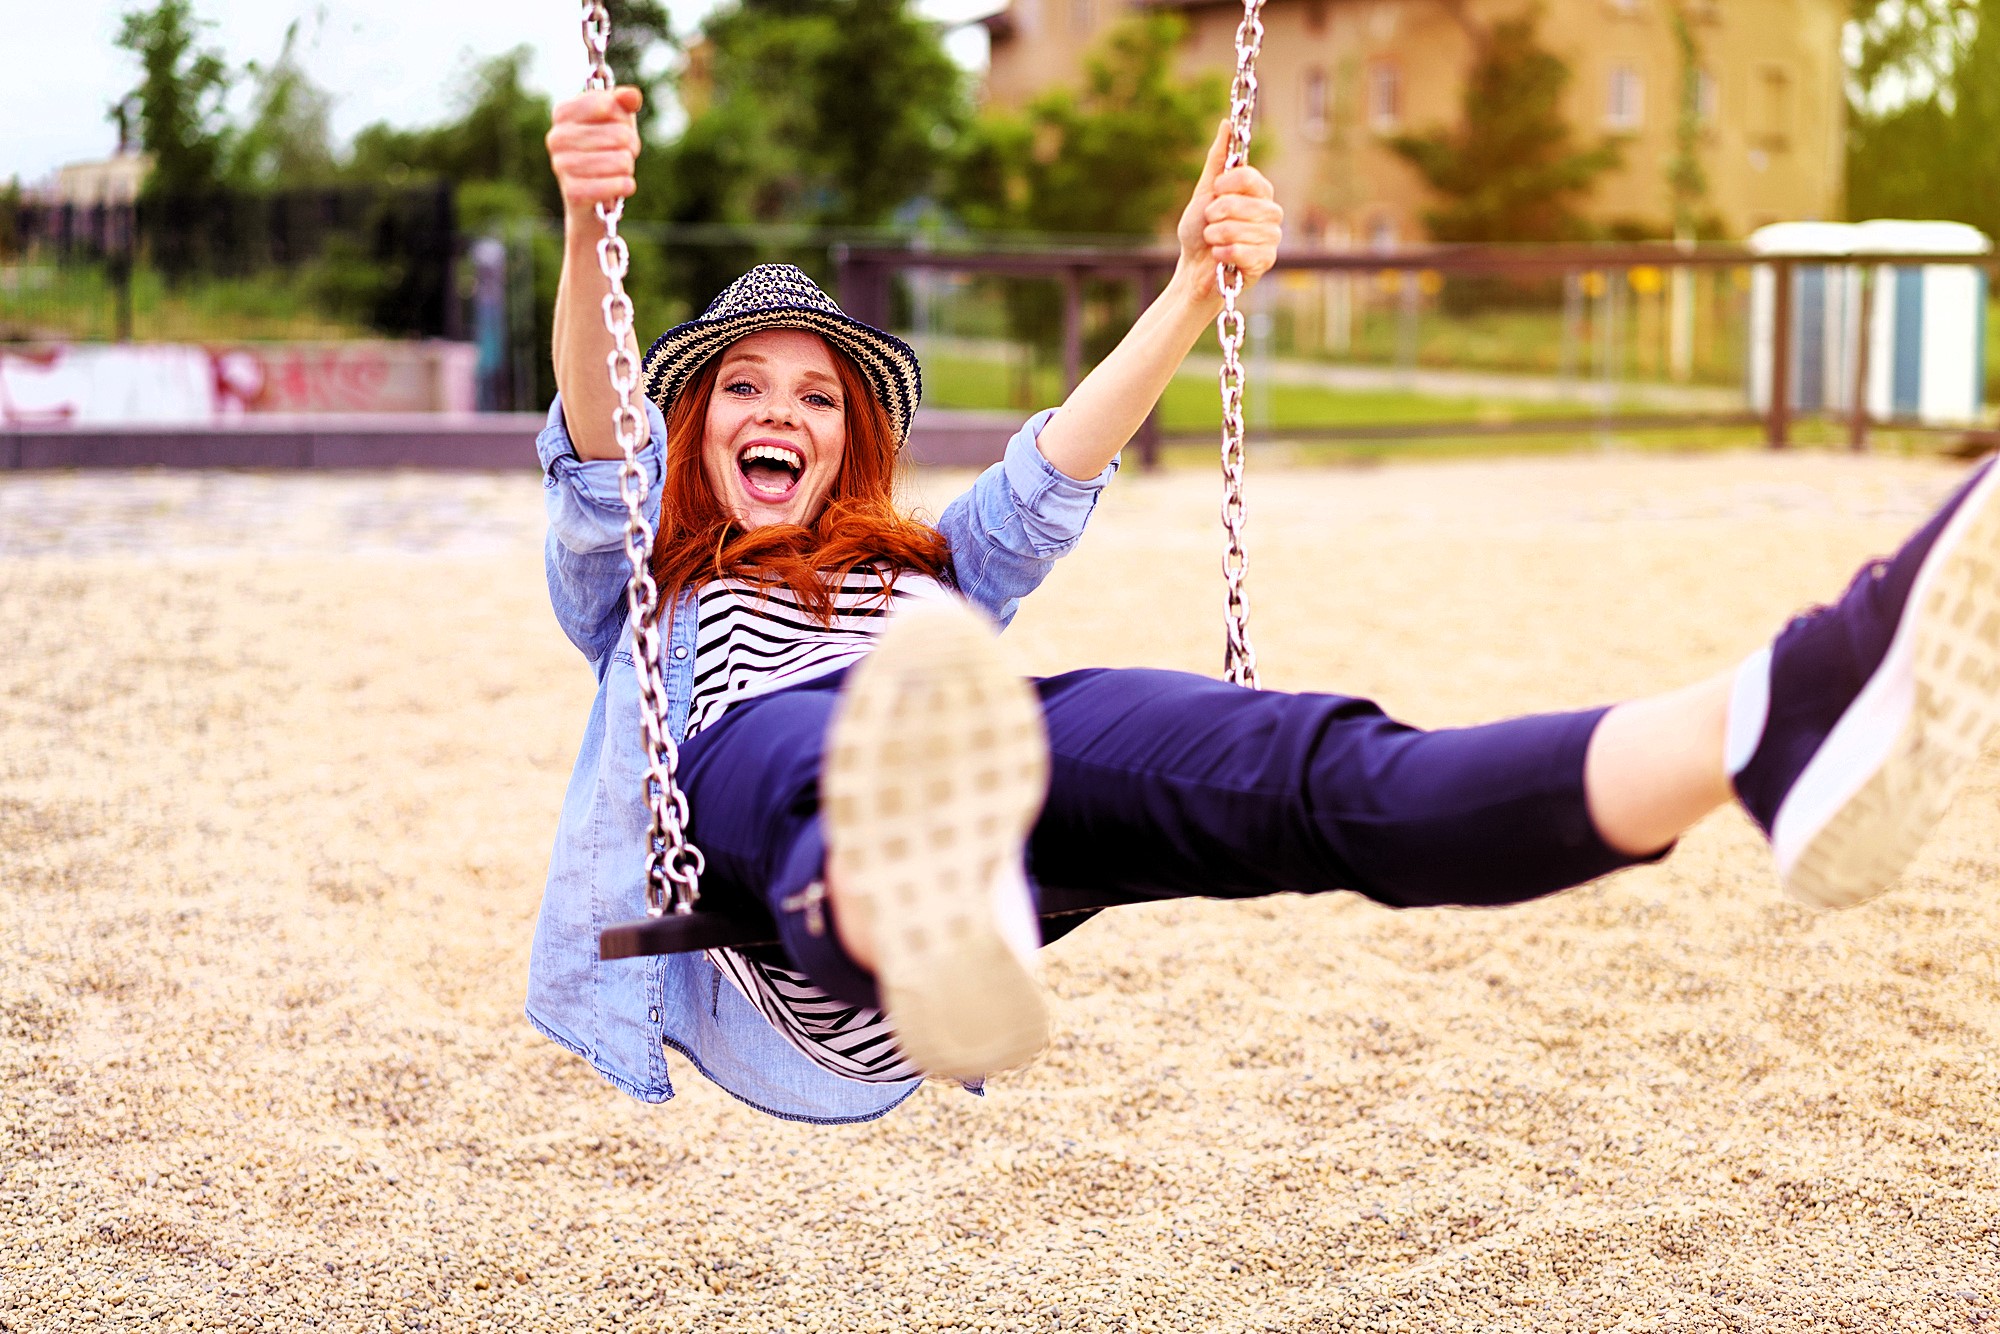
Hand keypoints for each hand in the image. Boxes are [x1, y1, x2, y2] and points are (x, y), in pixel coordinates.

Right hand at [546, 87, 643, 214]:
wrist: (590, 198)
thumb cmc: (603, 150)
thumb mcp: (615, 120)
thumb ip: (623, 102)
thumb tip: (631, 96)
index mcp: (563, 112)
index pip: (608, 104)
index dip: (623, 118)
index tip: (617, 126)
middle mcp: (557, 137)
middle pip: (620, 135)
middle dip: (631, 146)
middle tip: (620, 153)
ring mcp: (562, 166)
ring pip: (622, 161)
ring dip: (628, 167)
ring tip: (616, 170)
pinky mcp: (574, 193)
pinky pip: (619, 184)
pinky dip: (626, 185)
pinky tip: (620, 185)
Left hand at [1174, 119, 1283, 304]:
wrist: (1193, 268)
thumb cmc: (1199, 231)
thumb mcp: (1204, 191)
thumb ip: (1218, 160)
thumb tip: (1226, 124)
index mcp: (1258, 193)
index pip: (1253, 179)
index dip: (1230, 184)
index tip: (1215, 190)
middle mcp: (1270, 212)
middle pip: (1249, 205)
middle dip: (1220, 213)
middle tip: (1210, 222)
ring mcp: (1271, 237)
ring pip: (1245, 229)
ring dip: (1218, 235)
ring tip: (1212, 240)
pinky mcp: (1266, 261)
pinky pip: (1245, 252)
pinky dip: (1224, 253)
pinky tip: (1219, 256)